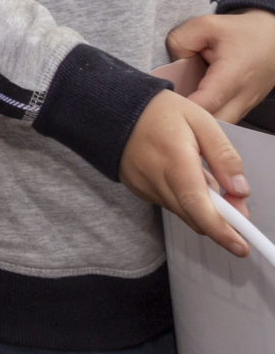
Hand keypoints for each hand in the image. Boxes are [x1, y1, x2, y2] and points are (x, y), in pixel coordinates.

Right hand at [122, 88, 254, 257]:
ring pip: (183, 213)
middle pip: (195, 217)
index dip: (222, 231)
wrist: (112, 107)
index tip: (241, 246)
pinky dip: (184, 199)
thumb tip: (240, 190)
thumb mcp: (201, 121)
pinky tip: (181, 174)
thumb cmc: (158, 111)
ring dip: (202, 206)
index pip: (198, 206)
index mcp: (175, 161)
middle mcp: (156, 179)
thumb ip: (224, 156)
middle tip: (234, 200)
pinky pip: (169, 204)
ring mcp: (144, 187)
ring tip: (201, 173)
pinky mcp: (138, 190)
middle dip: (221, 218)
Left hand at [167, 9, 274, 122]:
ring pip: (219, 128)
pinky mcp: (242, 109)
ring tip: (177, 106)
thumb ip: (182, 40)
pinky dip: (206, 118)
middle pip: (213, 126)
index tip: (162, 103)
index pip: (206, 104)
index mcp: (232, 76)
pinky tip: (191, 105)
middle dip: (188, 121)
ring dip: (197, 122)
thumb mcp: (207, 25)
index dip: (182, 108)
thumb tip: (171, 63)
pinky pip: (223, 121)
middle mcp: (241, 98)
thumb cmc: (242, 32)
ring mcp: (244, 107)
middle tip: (166, 108)